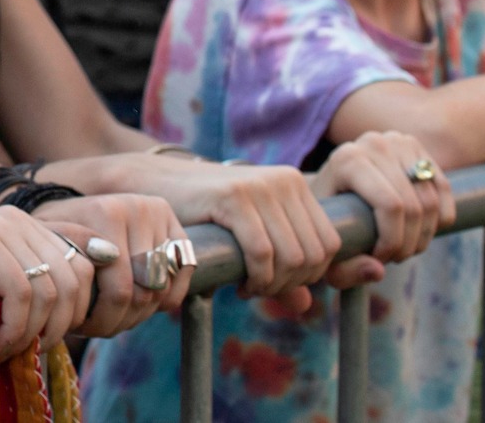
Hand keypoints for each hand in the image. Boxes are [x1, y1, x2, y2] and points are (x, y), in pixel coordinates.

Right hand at [0, 205, 93, 354]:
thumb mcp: (3, 291)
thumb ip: (42, 289)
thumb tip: (94, 309)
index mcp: (31, 225)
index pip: (86, 265)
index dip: (80, 309)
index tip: (51, 338)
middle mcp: (19, 218)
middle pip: (74, 279)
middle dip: (59, 327)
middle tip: (30, 351)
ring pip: (50, 290)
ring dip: (33, 333)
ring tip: (8, 350)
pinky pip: (21, 293)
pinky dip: (14, 329)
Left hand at [31, 193, 191, 336]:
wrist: (73, 204)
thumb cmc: (57, 233)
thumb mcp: (48, 246)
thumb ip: (60, 265)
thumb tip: (76, 298)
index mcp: (105, 213)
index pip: (120, 291)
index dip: (102, 320)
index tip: (82, 329)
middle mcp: (138, 209)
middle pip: (144, 293)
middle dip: (121, 320)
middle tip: (99, 329)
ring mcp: (159, 216)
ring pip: (163, 289)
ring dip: (141, 313)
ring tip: (115, 316)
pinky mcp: (175, 225)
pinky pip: (182, 277)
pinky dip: (165, 299)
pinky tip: (139, 303)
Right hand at [141, 158, 338, 303]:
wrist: (154, 185)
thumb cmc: (204, 215)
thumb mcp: (252, 240)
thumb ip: (281, 270)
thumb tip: (307, 305)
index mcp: (294, 184)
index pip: (329, 244)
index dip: (309, 276)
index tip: (278, 284)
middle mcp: (284, 180)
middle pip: (313, 255)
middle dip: (289, 284)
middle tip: (260, 289)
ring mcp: (259, 185)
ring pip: (291, 257)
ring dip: (272, 286)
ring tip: (248, 287)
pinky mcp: (233, 195)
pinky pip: (262, 253)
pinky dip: (256, 279)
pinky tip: (240, 284)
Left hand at [310, 132, 452, 285]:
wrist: (334, 187)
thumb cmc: (331, 221)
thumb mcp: (330, 250)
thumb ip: (345, 270)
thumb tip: (378, 271)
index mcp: (347, 159)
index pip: (391, 206)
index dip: (394, 241)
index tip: (380, 259)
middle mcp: (373, 143)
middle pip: (414, 206)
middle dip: (409, 243)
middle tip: (395, 257)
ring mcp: (398, 141)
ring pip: (432, 201)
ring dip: (425, 235)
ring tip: (404, 246)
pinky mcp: (417, 147)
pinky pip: (444, 191)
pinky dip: (440, 219)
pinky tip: (420, 230)